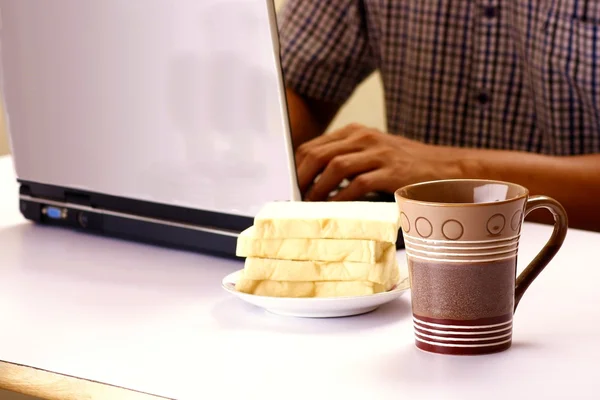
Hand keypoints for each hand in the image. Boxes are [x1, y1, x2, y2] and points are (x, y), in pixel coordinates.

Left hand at [295, 123, 459, 200]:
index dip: (297, 166)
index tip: (290, 184)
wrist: (444, 167)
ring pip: (335, 167)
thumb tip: (313, 180)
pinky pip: (358, 184)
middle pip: (319, 155)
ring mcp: (378, 153)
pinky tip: (335, 207)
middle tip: (295, 197)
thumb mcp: (372, 152)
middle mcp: (365, 138)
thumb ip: (347, 158)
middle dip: (302, 178)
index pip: (314, 146)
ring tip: (311, 204)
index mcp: (356, 132)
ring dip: (318, 188)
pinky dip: (342, 197)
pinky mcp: (391, 171)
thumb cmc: (405, 164)